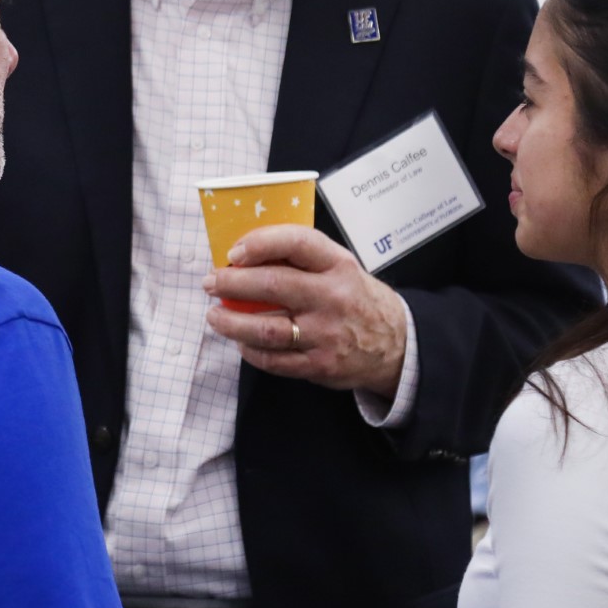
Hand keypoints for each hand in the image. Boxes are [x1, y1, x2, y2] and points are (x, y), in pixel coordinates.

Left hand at [205, 223, 406, 395]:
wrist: (395, 343)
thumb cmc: (355, 297)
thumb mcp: (340, 267)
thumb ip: (301, 259)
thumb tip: (244, 255)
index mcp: (338, 265)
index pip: (296, 242)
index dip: (260, 243)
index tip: (234, 252)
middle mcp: (333, 298)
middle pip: (273, 285)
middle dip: (232, 283)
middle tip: (211, 283)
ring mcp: (326, 334)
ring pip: (267, 328)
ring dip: (231, 322)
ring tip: (214, 316)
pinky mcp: (320, 365)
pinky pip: (275, 360)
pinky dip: (250, 350)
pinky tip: (240, 341)